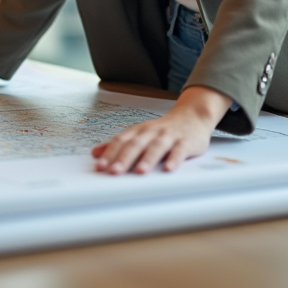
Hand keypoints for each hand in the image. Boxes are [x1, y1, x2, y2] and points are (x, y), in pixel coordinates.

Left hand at [92, 86, 232, 173]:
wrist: (192, 115)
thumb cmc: (163, 129)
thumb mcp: (139, 134)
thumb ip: (119, 144)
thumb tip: (95, 153)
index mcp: (139, 131)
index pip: (121, 141)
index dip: (110, 153)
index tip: (100, 166)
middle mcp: (152, 132)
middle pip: (136, 144)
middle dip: (124, 158)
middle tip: (114, 171)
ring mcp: (169, 136)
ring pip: (156, 147)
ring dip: (148, 159)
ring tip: (139, 171)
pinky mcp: (186, 142)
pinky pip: (179, 151)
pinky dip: (174, 160)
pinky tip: (168, 169)